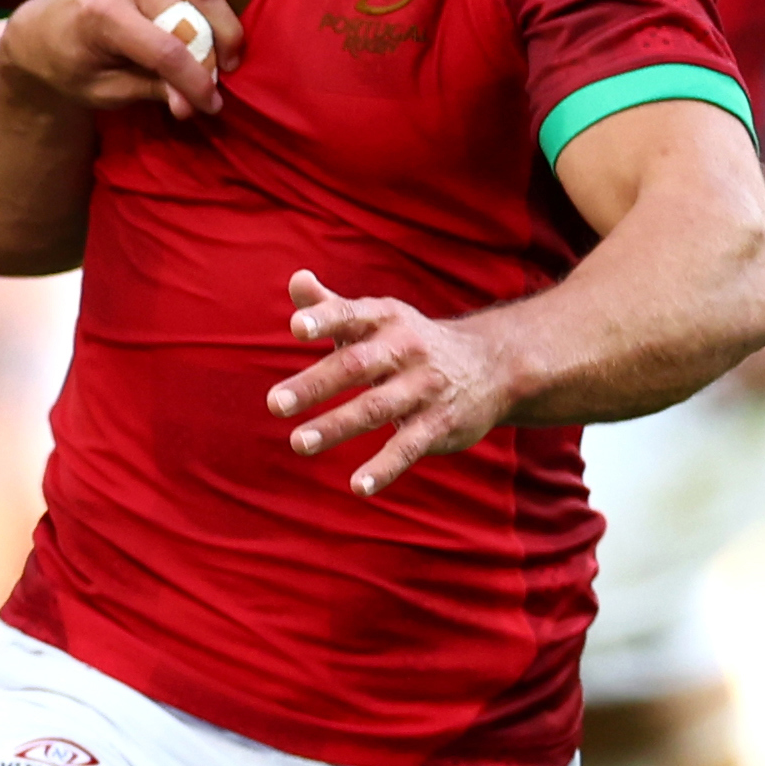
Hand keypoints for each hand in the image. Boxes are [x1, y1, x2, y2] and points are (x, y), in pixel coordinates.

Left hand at [0, 0, 241, 122]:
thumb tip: (192, 105)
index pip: (168, 52)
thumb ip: (152, 91)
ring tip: (220, 49)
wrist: (41, 29)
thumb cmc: (72, 63)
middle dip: (211, 58)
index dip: (197, 83)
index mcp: (101, 13)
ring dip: (220, 22)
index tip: (212, 105)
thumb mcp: (105, 90)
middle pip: (190, 20)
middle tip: (218, 79)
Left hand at [267, 270, 521, 495]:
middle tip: (273, 403)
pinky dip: (384, 468)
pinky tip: (357, 486)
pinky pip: (408, 447)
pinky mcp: (438, 425)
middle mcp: (405, 351)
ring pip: (376, 408)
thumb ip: (331, 305)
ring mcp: (424, 389)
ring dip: (336, 426)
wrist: (491, 367)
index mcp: (385, 320)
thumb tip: (296, 279)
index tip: (295, 328)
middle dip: (315, 384)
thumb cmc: (409, 342)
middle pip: (355, 366)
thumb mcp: (376, 319)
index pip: (350, 316)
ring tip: (298, 443)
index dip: (324, 320)